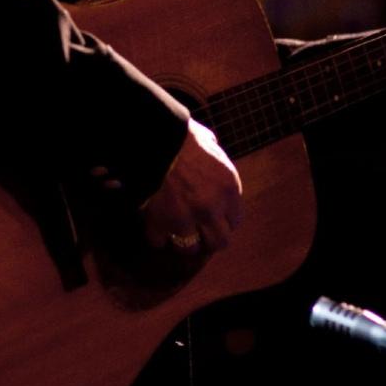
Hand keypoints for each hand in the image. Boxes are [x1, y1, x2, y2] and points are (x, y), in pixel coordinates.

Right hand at [141, 119, 242, 254]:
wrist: (150, 140)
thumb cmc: (180, 136)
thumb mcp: (209, 143)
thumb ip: (215, 158)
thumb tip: (213, 153)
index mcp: (227, 188)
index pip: (235, 220)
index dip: (223, 220)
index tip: (215, 218)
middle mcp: (211, 209)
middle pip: (219, 242)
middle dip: (209, 239)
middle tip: (199, 233)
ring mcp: (185, 219)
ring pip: (190, 249)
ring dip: (183, 242)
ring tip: (176, 233)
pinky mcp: (160, 223)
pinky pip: (159, 241)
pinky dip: (156, 236)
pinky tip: (155, 226)